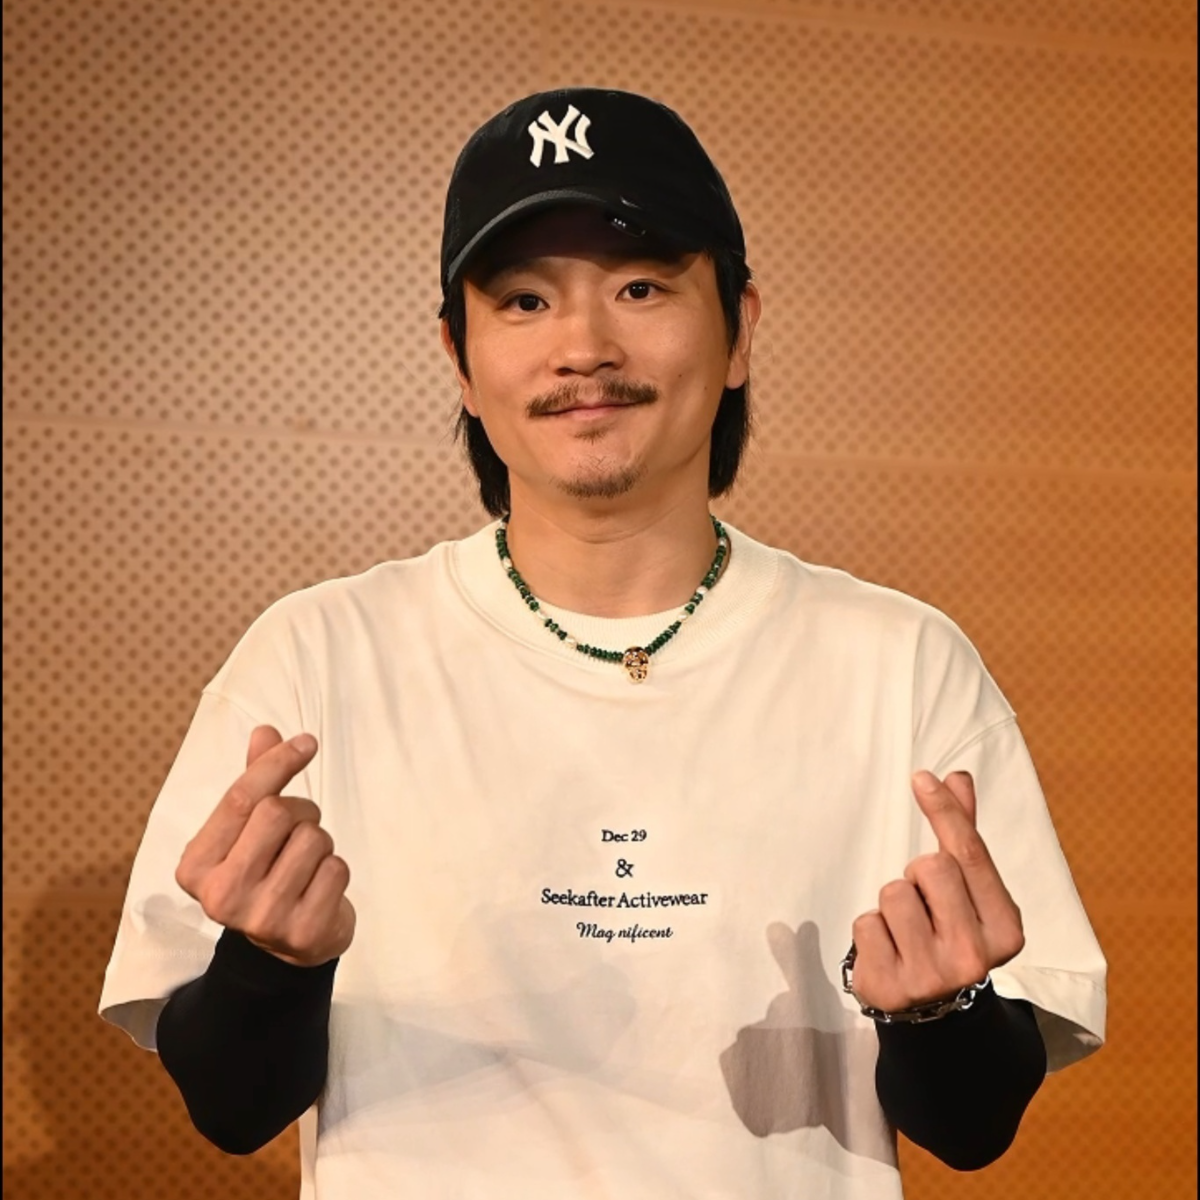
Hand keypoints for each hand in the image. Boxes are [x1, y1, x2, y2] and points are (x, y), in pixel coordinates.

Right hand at [175, 725, 355, 966]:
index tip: (307, 742)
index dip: (277, 762)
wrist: (285, 948)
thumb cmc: (264, 873)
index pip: (240, 798)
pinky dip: (336, 870)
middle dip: (301, 811)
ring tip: (305, 865)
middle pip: (279, 812)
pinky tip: (318, 889)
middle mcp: (221, 896)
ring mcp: (262, 918)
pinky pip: (337, 869)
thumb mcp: (248, 831)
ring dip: (320, 842)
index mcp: (195, 866)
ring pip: (314, 839)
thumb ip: (255, 783)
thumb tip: (265, 731)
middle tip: (298, 832)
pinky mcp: (302, 933)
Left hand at [849, 771, 1023, 1012]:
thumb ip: (964, 835)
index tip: (921, 778)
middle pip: (928, 866)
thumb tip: (959, 777)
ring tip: (907, 930)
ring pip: (893, 892)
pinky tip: (889, 951)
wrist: (938, 1016)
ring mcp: (933, 975)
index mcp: (1005, 928)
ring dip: (891, 903)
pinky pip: (866, 923)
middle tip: (925, 904)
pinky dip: (871, 930)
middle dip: (918, 874)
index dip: (944, 811)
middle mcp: (975, 956)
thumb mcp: (970, 893)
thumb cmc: (951, 934)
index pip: (969, 854)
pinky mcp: (892, 986)